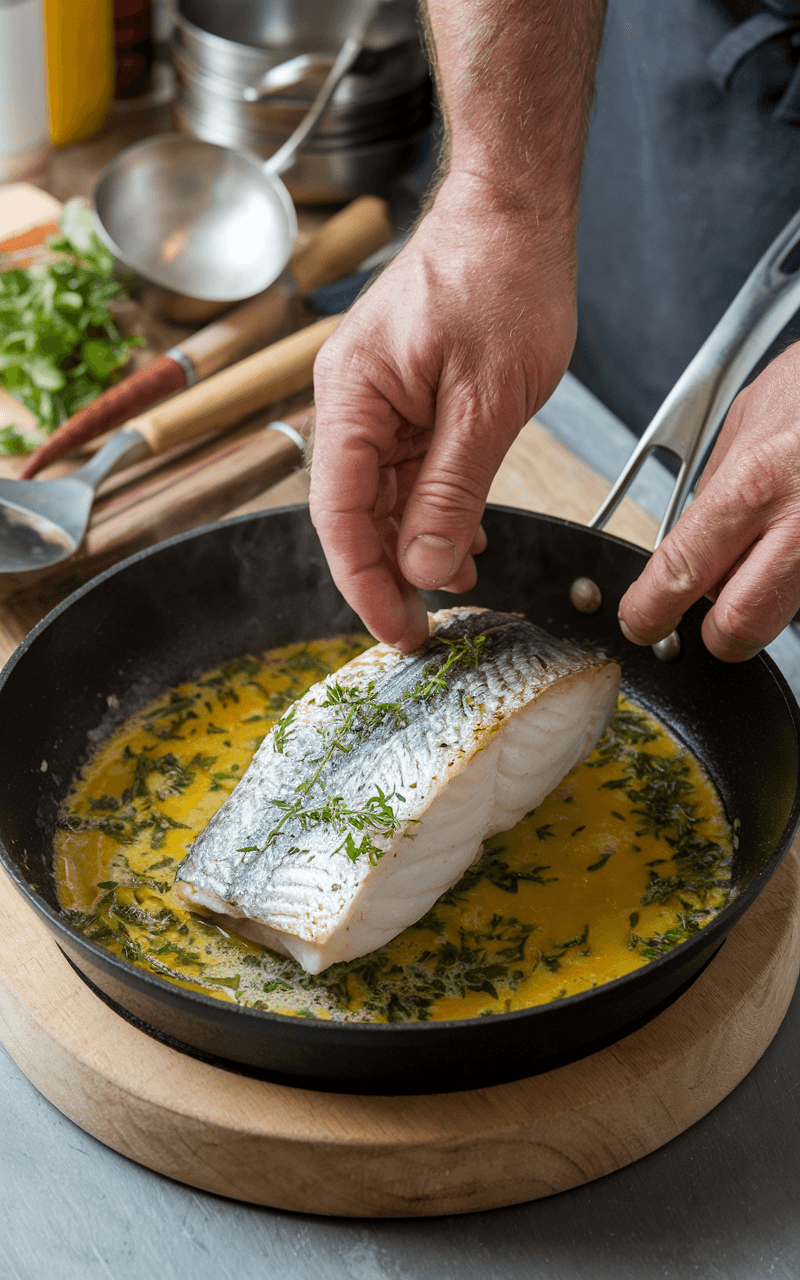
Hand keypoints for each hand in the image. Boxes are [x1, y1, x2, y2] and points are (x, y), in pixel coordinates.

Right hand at [309, 172, 577, 650]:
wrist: (514, 208)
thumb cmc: (501, 278)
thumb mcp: (487, 402)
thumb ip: (451, 491)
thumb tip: (425, 569)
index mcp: (353, 396)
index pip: (340, 515)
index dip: (365, 583)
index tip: (400, 630)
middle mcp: (351, 399)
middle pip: (354, 512)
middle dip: (389, 573)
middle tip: (428, 624)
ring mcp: (377, 397)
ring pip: (384, 496)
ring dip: (417, 543)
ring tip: (461, 580)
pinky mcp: (406, 395)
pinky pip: (409, 468)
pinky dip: (435, 507)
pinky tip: (466, 535)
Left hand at [618, 344, 799, 660]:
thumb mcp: (750, 416)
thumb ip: (716, 484)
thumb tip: (688, 533)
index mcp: (754, 483)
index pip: (681, 573)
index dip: (649, 610)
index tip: (641, 621)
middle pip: (740, 626)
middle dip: (718, 633)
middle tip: (708, 617)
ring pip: (784, 610)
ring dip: (766, 594)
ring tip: (773, 543)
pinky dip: (798, 571)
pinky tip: (797, 536)